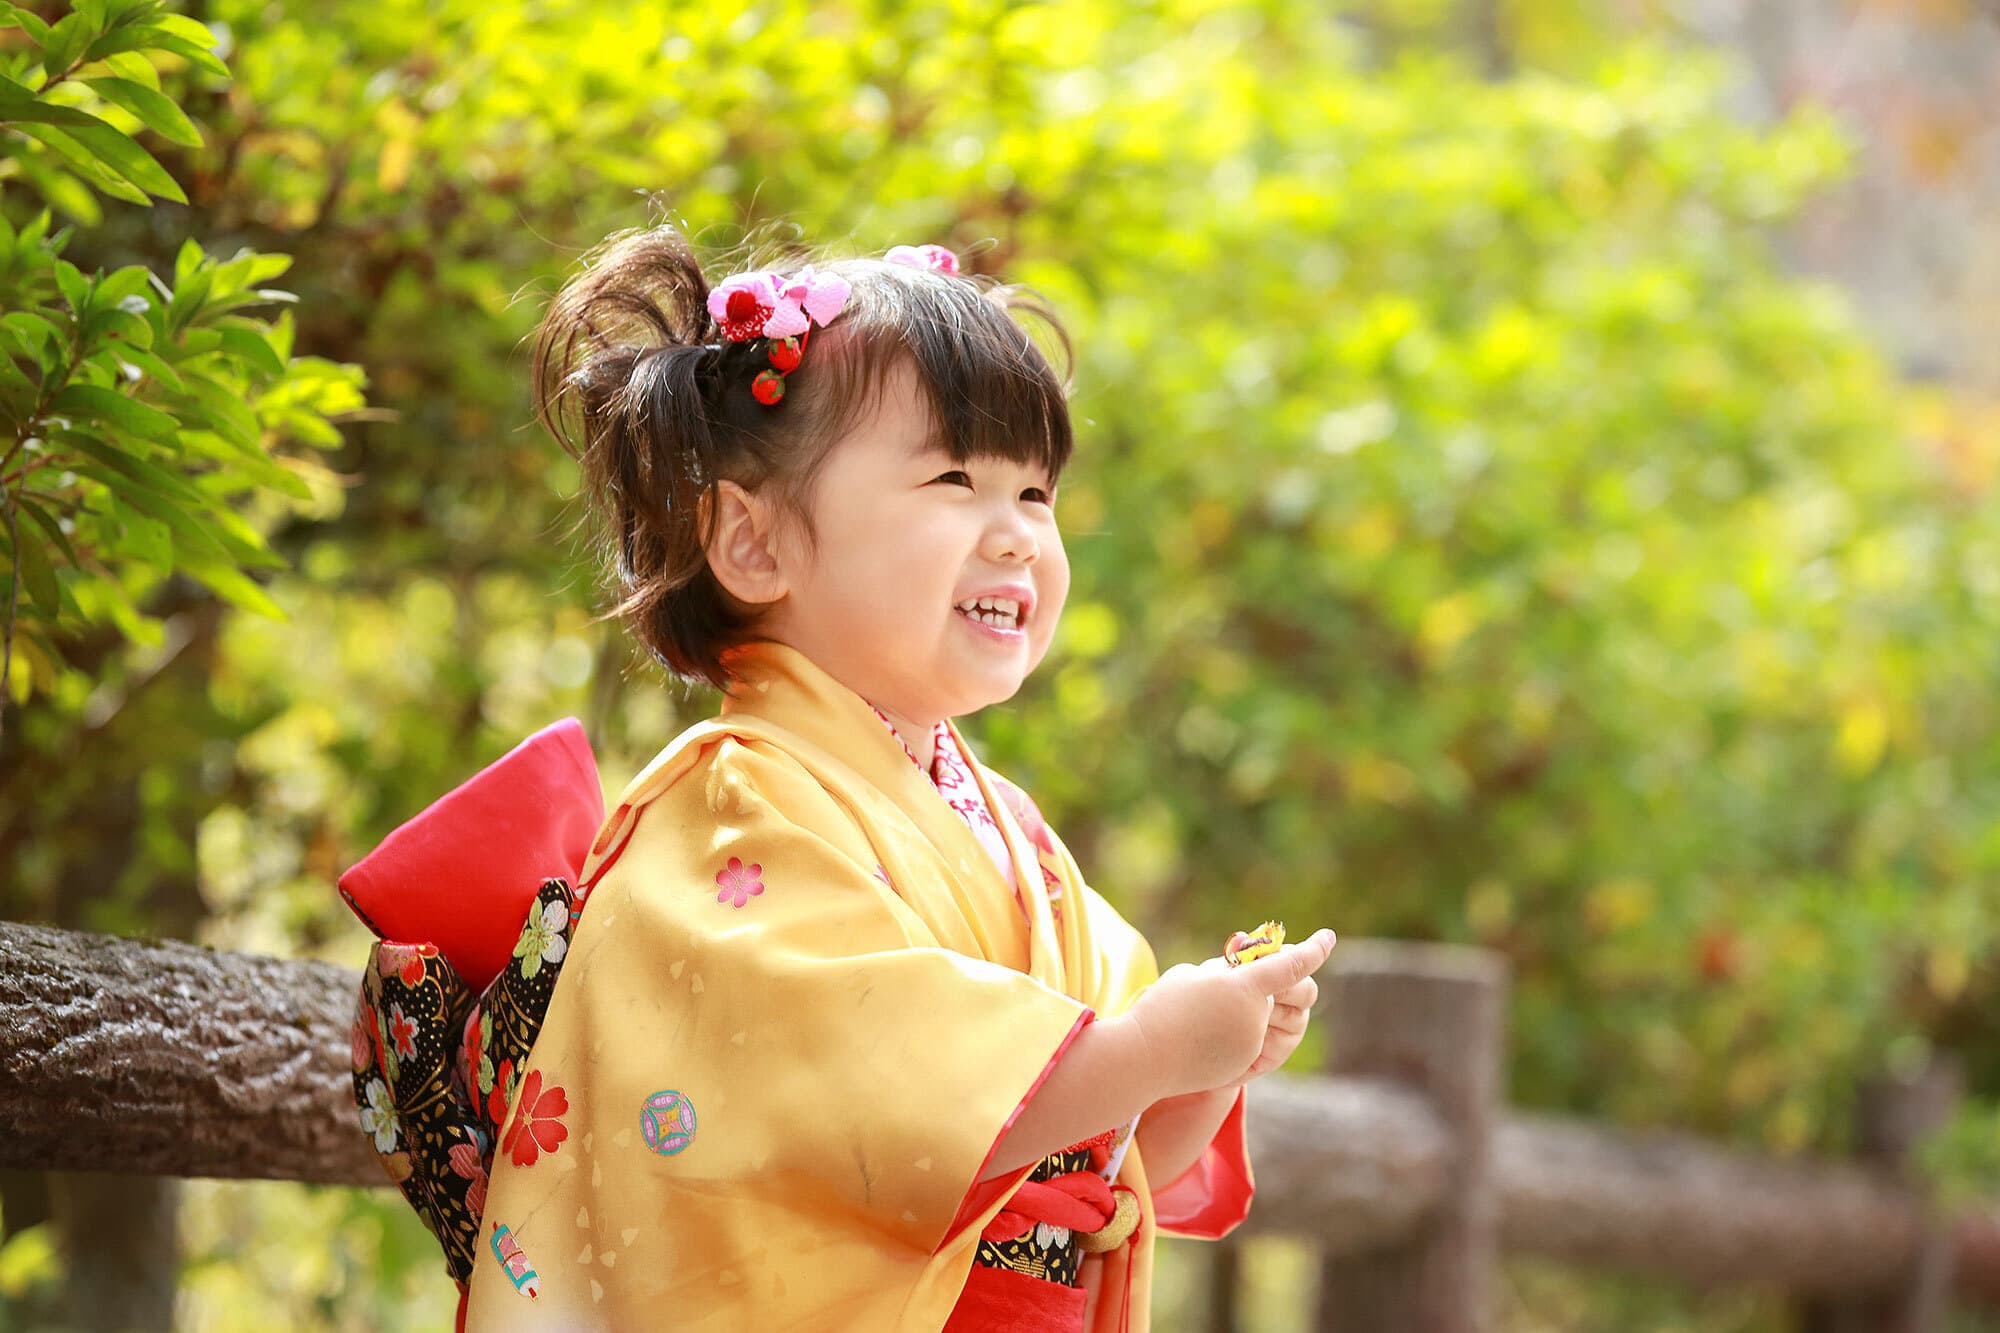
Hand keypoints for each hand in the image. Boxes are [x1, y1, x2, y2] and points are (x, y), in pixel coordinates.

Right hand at [1125, 928, 1335, 1096]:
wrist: (1144, 1059)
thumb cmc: (1162, 1008)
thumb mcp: (1193, 975)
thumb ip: (1228, 971)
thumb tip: (1247, 974)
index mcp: (1243, 988)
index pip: (1291, 965)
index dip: (1314, 949)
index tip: (1328, 937)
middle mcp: (1255, 1018)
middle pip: (1293, 993)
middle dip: (1283, 984)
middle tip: (1257, 979)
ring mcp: (1254, 1044)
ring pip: (1269, 1016)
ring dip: (1252, 1009)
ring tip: (1214, 1012)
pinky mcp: (1247, 1065)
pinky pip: (1256, 1038)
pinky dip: (1237, 1031)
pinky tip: (1208, 1034)